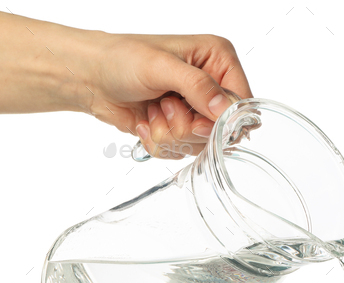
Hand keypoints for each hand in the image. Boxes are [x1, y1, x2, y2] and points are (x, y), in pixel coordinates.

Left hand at [92, 33, 251, 158]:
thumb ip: (198, 86)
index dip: (221, 119)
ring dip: (170, 133)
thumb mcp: (162, 67)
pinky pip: (182, 151)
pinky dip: (160, 141)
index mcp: (218, 60)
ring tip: (153, 109)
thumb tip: (225, 108)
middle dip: (188, 126)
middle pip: (221, 130)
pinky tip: (147, 120)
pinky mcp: (181, 129)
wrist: (90, 77)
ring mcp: (196, 110)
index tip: (196, 119)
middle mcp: (212, 86)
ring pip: (200, 144)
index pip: (242, 102)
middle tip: (165, 106)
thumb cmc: (121, 59)